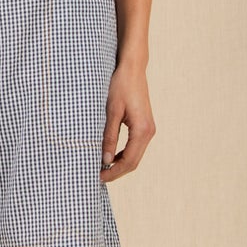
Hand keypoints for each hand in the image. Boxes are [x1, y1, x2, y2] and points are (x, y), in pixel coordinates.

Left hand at [100, 58, 155, 180]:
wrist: (132, 69)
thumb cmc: (120, 86)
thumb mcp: (111, 111)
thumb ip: (109, 136)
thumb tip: (106, 160)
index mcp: (142, 130)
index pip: (128, 161)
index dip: (113, 172)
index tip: (98, 177)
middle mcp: (149, 132)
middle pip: (133, 162)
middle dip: (116, 172)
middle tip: (98, 177)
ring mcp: (148, 129)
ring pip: (135, 156)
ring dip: (119, 164)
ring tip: (101, 169)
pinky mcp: (144, 126)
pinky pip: (135, 147)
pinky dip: (123, 155)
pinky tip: (110, 157)